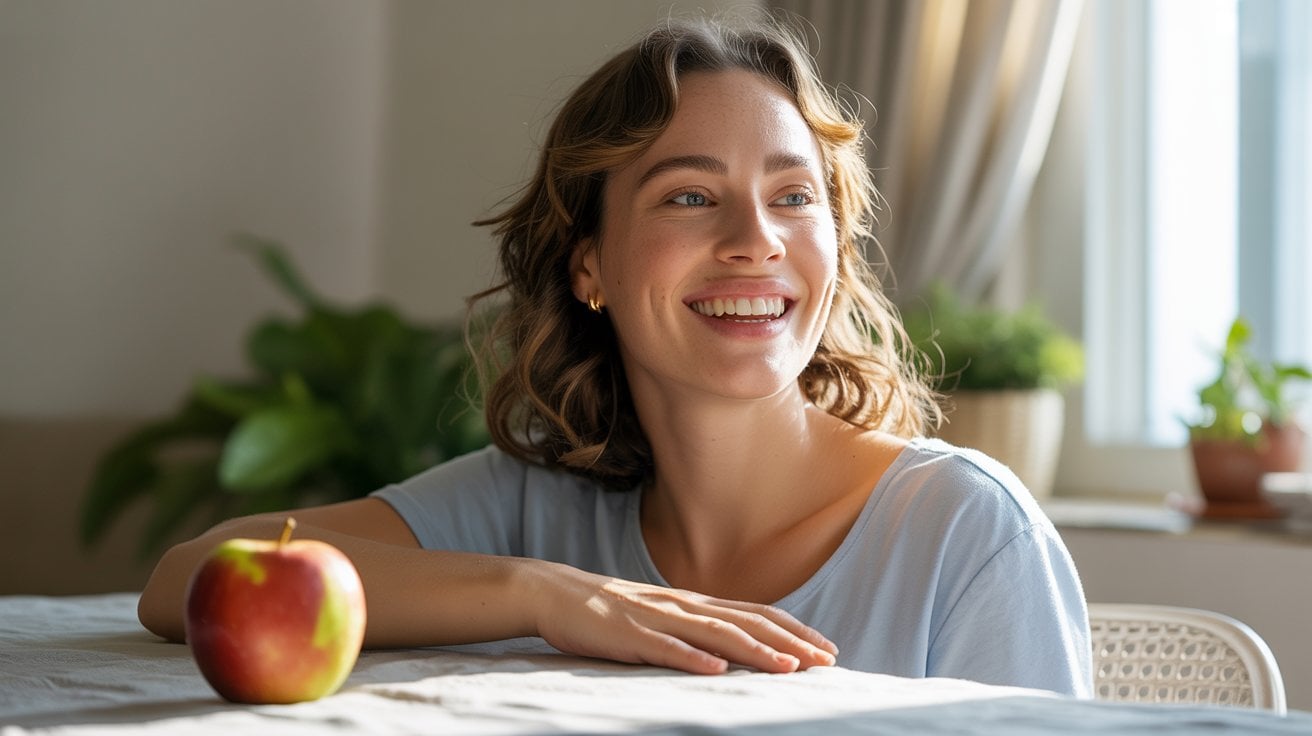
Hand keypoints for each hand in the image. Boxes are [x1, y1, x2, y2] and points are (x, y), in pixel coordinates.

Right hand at [526, 561, 838, 674]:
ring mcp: (658, 619)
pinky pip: (665, 648)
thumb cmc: (612, 612)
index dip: (795, 630)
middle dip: (790, 643)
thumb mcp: (664, 617)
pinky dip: (692, 658)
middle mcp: (684, 606)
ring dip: (755, 651)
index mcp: (695, 604)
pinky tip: (716, 670)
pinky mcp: (630, 634)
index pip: (757, 614)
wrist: (558, 593)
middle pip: (747, 623)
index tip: (828, 649)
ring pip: (715, 635)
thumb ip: (698, 629)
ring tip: (788, 668)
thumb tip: (736, 649)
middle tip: (827, 662)